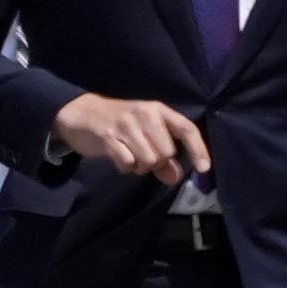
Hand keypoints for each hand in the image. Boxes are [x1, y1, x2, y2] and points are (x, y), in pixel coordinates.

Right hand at [50, 93, 209, 185]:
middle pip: (166, 152)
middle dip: (157, 162)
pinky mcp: (108, 136)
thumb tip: (176, 177)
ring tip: (130, 155)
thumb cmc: (119, 124)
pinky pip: (127, 163)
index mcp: (158, 110)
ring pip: (148, 160)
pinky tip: (118, 157)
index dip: (198, 149)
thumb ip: (162, 156)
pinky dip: (125, 167)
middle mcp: (145, 114)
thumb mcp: (144, 134)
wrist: (82, 113)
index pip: (186, 128)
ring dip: (140, 166)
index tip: (205, 169)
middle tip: (142, 155)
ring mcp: (126, 124)